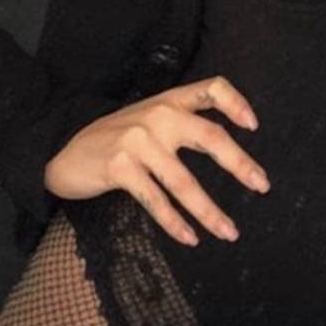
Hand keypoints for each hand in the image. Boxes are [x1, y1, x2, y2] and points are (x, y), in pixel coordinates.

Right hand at [43, 74, 269, 246]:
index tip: (254, 126)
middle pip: (210, 136)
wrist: (63, 149)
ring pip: (184, 181)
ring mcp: (138, 141)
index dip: (237, 103)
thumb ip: (184, 122)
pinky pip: (155, 200)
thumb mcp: (151, 118)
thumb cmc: (118, 137)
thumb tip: (230, 149)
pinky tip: (191, 238)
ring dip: (210, 210)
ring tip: (229, 231)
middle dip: (240, 163)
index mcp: (170, 100)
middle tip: (262, 185)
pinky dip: (175, 223)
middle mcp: (158, 115)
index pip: (213, 87)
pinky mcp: (120, 167)